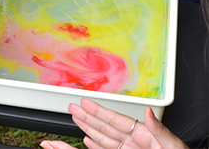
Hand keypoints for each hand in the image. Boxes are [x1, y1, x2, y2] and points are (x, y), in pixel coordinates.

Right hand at [40, 99, 187, 148]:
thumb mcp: (173, 147)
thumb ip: (161, 130)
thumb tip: (148, 112)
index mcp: (145, 136)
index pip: (116, 120)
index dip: (99, 111)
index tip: (86, 102)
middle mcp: (134, 143)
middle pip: (105, 127)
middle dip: (88, 116)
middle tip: (73, 107)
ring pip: (103, 139)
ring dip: (88, 128)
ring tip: (76, 118)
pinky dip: (96, 145)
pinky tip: (87, 140)